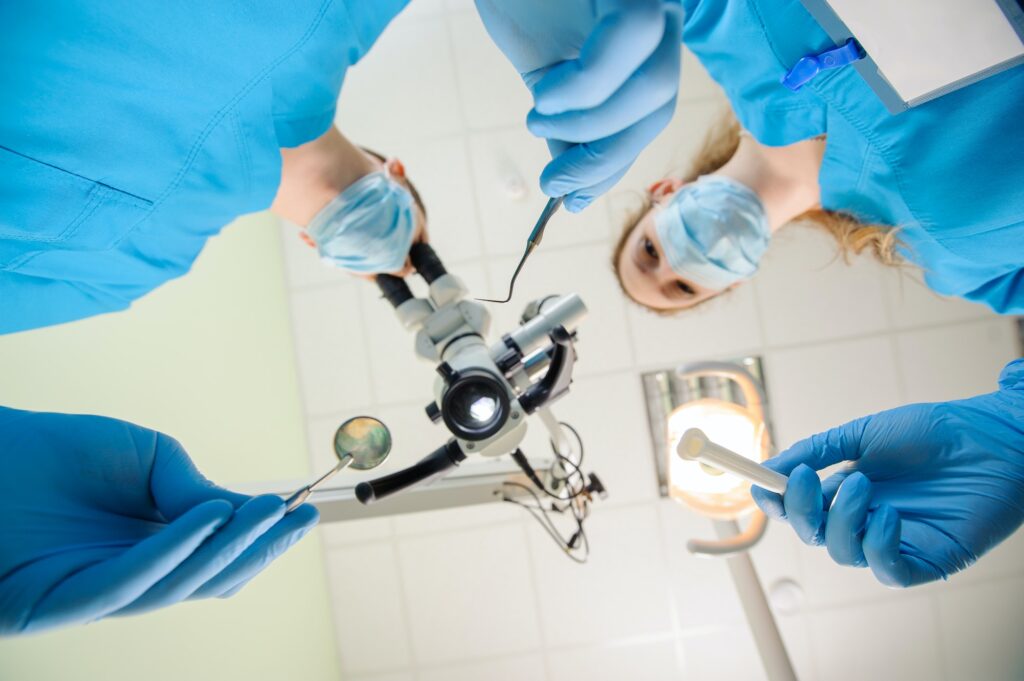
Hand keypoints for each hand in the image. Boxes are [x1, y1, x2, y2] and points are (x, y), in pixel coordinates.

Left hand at [0, 407, 318, 634]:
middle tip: (297, 518)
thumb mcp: (147, 459)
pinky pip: (127, 585)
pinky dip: (175, 552)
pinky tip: (210, 518)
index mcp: (148, 551)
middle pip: (204, 582)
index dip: (260, 543)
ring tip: (264, 510)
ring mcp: (90, 596)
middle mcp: (125, 579)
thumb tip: (239, 514)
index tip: (303, 513)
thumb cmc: (60, 450)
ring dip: (228, 549)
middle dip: (257, 551)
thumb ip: (192, 490)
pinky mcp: (51, 605)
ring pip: (176, 588)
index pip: (214, 560)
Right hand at [475, 0, 682, 211]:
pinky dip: (587, 85)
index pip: (648, 118)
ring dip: (590, 125)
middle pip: (657, 109)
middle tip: (554, 182)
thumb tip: (572, 191)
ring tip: (539, 120)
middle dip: (604, 157)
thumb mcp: (545, 80)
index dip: (612, 164)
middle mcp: (661, 22)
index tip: (569, 198)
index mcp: (644, 50)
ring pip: (653, 87)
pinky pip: (628, 40)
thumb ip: (566, 128)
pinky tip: (546, 97)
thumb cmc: (520, 0)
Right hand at [752, 359, 1023, 586]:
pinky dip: (878, 546)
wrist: (992, 438)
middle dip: (801, 509)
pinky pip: (888, 569)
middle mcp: (864, 519)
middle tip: (805, 477)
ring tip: (863, 483)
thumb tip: (770, 465)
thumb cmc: (934, 433)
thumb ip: (818, 450)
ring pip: (844, 553)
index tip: (762, 484)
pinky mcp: (926, 559)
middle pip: (814, 533)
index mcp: (845, 491)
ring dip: (842, 520)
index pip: (800, 508)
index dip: (778, 502)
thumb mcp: (863, 433)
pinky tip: (888, 515)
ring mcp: (894, 540)